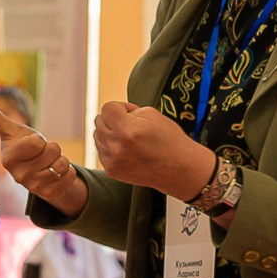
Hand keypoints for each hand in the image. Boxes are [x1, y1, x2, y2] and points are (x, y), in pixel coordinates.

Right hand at [0, 93, 85, 212]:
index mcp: (8, 159)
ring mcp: (35, 187)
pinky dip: (68, 172)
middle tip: (41, 155)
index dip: (39, 139)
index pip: (36, 142)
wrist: (36, 171)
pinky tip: (56, 174)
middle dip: (51, 148)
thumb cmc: (23, 147)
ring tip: (49, 164)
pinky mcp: (50, 194)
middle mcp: (19, 176)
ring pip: (62, 164)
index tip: (32, 145)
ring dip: (60, 160)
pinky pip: (69, 176)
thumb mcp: (11, 131)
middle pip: (53, 150)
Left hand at [91, 99, 216, 200]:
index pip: (107, 108)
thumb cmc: (168, 139)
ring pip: (98, 136)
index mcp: (126, 130)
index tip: (131, 113)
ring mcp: (112, 161)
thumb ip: (126, 110)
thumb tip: (109, 113)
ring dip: (110, 133)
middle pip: (99, 121)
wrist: (179, 168)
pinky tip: (128, 150)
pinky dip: (112, 147)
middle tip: (132, 126)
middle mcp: (116, 147)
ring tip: (130, 139)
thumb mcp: (151, 114)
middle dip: (113, 119)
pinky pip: (102, 151)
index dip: (120, 107)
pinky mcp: (111, 170)